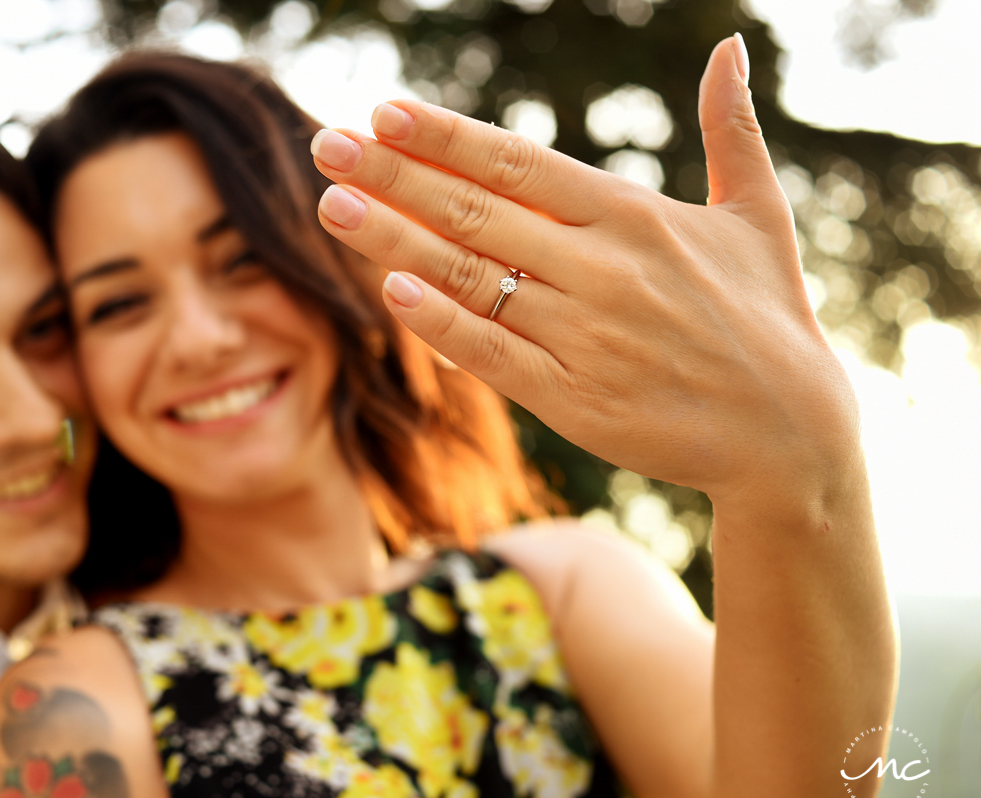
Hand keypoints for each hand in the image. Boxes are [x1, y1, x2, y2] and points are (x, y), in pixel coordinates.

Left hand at [311, 36, 857, 507]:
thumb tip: (730, 48)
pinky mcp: (574, 399)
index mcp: (633, 215)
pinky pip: (492, 351)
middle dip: (393, 175)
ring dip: (395, 238)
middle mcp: (603, 268)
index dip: (446, 137)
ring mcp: (585, 335)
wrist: (789, 432)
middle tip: (324, 145)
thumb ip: (731, 131)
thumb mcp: (759, 213)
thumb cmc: (770, 316)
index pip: (519, 162)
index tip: (383, 113)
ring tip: (332, 206)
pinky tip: (390, 288)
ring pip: (472, 277)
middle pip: (477, 211)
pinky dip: (440, 322)